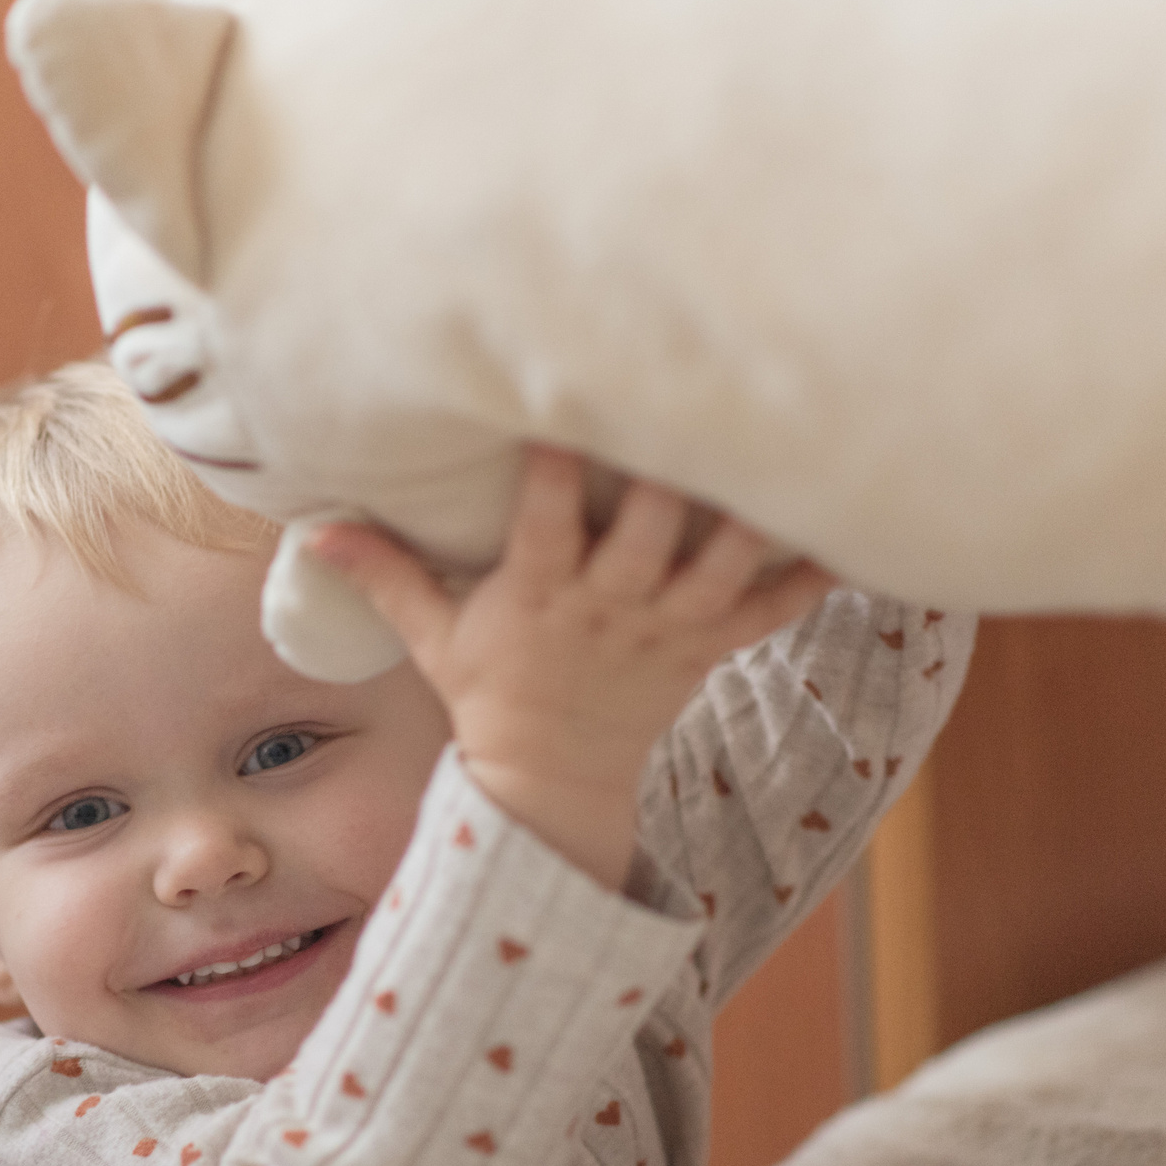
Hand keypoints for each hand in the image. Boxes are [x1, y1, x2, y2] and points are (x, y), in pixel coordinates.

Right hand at [304, 447, 834, 891]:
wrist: (553, 780)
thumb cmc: (493, 692)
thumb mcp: (433, 637)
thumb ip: (385, 574)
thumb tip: (311, 529)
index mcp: (540, 595)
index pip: (550, 519)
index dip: (562, 459)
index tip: (569, 394)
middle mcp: (611, 608)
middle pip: (652, 532)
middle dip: (674, 469)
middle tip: (700, 385)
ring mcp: (668, 629)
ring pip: (721, 562)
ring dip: (751, 509)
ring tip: (780, 435)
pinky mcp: (710, 648)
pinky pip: (774, 609)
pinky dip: (815, 569)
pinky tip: (854, 519)